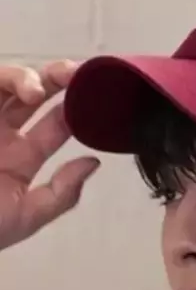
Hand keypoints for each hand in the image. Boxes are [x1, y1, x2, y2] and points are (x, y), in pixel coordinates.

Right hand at [0, 60, 100, 251]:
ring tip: (35, 90)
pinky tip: (16, 88)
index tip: (93, 97)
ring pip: (2, 82)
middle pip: (30, 94)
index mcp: (20, 156)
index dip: (74, 108)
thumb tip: (93, 163)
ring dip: (22, 76)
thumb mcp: (27, 216)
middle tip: (73, 74)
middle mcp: (0, 134)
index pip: (54, 125)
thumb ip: (62, 193)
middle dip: (53, 78)